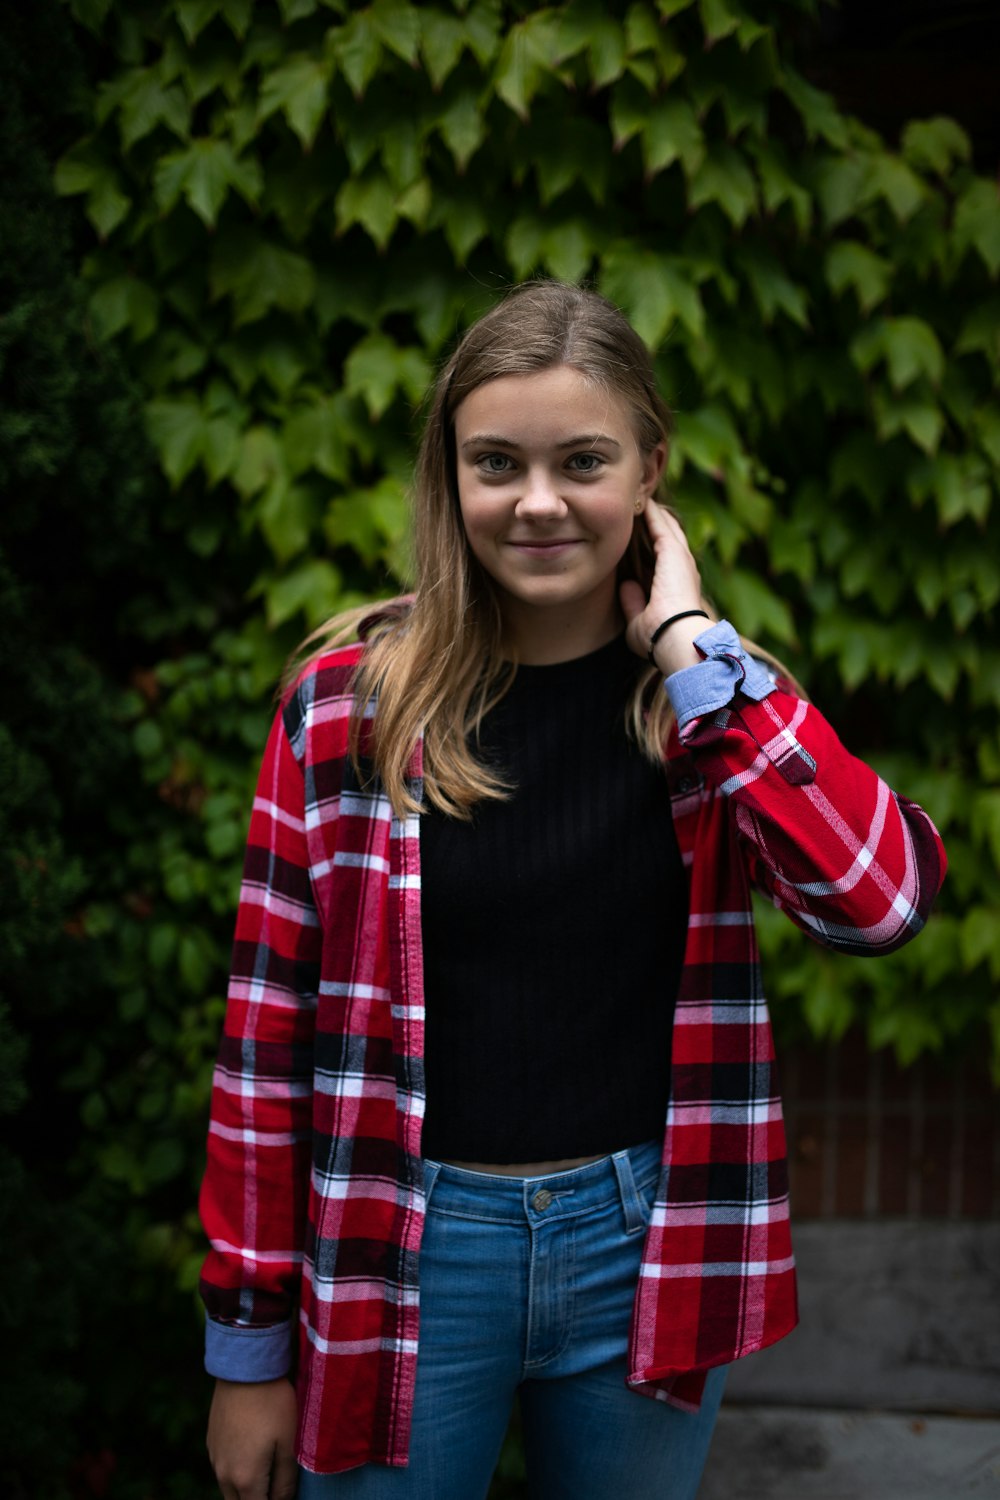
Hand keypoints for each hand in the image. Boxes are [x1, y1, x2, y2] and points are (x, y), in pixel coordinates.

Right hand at [207, 1377, 298, 1499]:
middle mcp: (224, 1474)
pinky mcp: (212, 1442)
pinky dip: (236, 1472)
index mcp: (246, 1479)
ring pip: (229, 1489)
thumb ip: (286, 1480)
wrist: (245, 1368)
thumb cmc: (272, 1404)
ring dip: (246, 1489)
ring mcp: (214, 1458)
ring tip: (268, 1471)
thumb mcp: (289, 1443)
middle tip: (277, 1487)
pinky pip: (222, 1469)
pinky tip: (252, 1452)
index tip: (286, 1494)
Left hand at [620, 500, 706, 674]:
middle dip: (654, 523)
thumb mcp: (638, 620)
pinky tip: (639, 501)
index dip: (651, 545)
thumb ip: (633, 601)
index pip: (664, 559)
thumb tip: (626, 585)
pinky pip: (660, 525)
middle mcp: (683, 570)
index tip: (635, 534)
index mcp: (676, 587)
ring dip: (652, 513)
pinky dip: (650, 513)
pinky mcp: (674, 552)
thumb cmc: (658, 639)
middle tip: (637, 508)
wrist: (675, 638)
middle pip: (669, 538)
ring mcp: (681, 559)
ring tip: (637, 499)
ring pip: (666, 527)